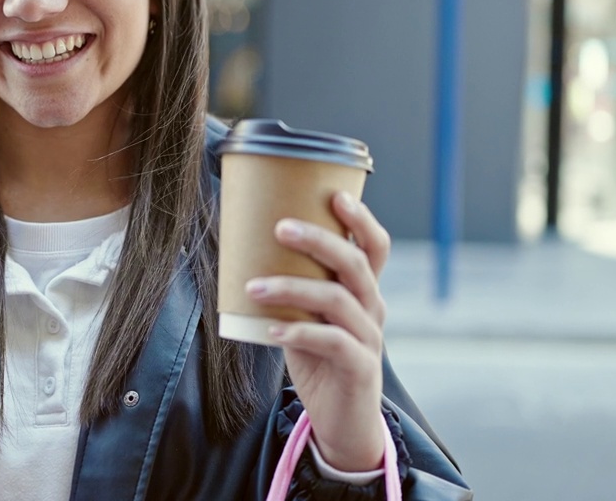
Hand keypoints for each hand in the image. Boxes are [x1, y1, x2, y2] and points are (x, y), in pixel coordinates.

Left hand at [245, 191, 390, 472]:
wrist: (342, 420)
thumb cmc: (318, 359)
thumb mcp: (304, 316)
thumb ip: (289, 288)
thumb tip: (241, 251)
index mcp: (363, 291)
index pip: (375, 247)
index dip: (361, 220)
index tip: (335, 195)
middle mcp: (372, 309)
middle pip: (355, 264)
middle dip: (319, 240)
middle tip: (280, 228)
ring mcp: (369, 339)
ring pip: (339, 300)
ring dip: (293, 288)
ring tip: (254, 286)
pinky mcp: (359, 368)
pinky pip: (332, 343)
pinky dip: (300, 332)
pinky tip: (271, 331)